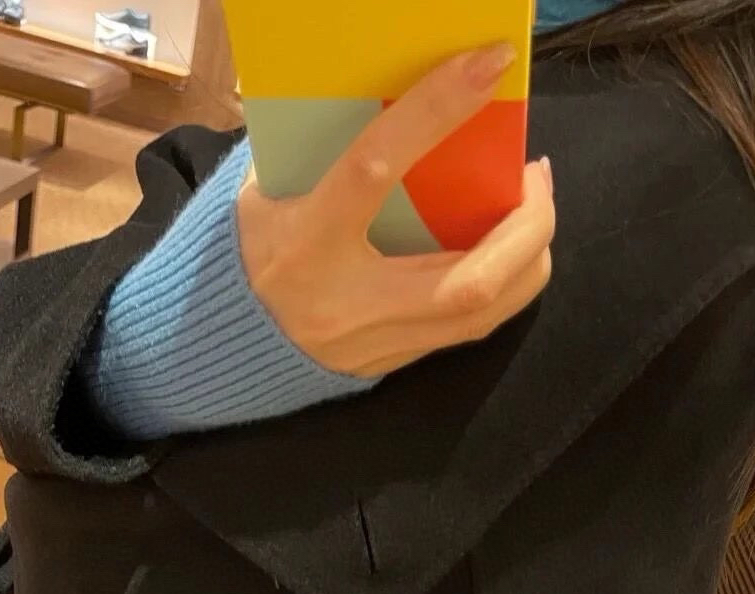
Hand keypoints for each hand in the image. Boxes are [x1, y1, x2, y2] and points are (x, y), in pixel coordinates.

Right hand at [236, 43, 555, 378]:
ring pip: (483, 314)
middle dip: (527, 225)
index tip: (487, 66)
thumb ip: (322, 151)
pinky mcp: (393, 364)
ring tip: (534, 212)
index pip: (376, 169)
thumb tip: (389, 95)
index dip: (436, 113)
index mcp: (306, 241)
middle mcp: (348, 302)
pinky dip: (504, 287)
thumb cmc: (246, 251)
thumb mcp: (265, 193)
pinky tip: (510, 252)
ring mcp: (376, 343)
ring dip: (528, 260)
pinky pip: (468, 330)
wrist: (216, 346)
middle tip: (537, 176)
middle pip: (470, 279)